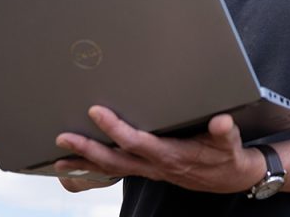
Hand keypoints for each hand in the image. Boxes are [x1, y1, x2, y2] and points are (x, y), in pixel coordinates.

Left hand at [55, 106, 264, 193]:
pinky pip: (117, 170)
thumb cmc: (227, 157)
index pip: (137, 142)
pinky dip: (96, 168)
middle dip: (87, 150)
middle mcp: (156, 166)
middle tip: (63, 138)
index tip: (97, 112)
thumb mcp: (230, 143)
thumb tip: (222, 121)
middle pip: (115, 160)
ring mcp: (150, 171)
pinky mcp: (148, 170)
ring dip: (85, 164)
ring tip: (59, 159)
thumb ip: (225, 132)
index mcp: (172, 155)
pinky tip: (81, 164)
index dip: (115, 128)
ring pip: (112, 169)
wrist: (229, 178)